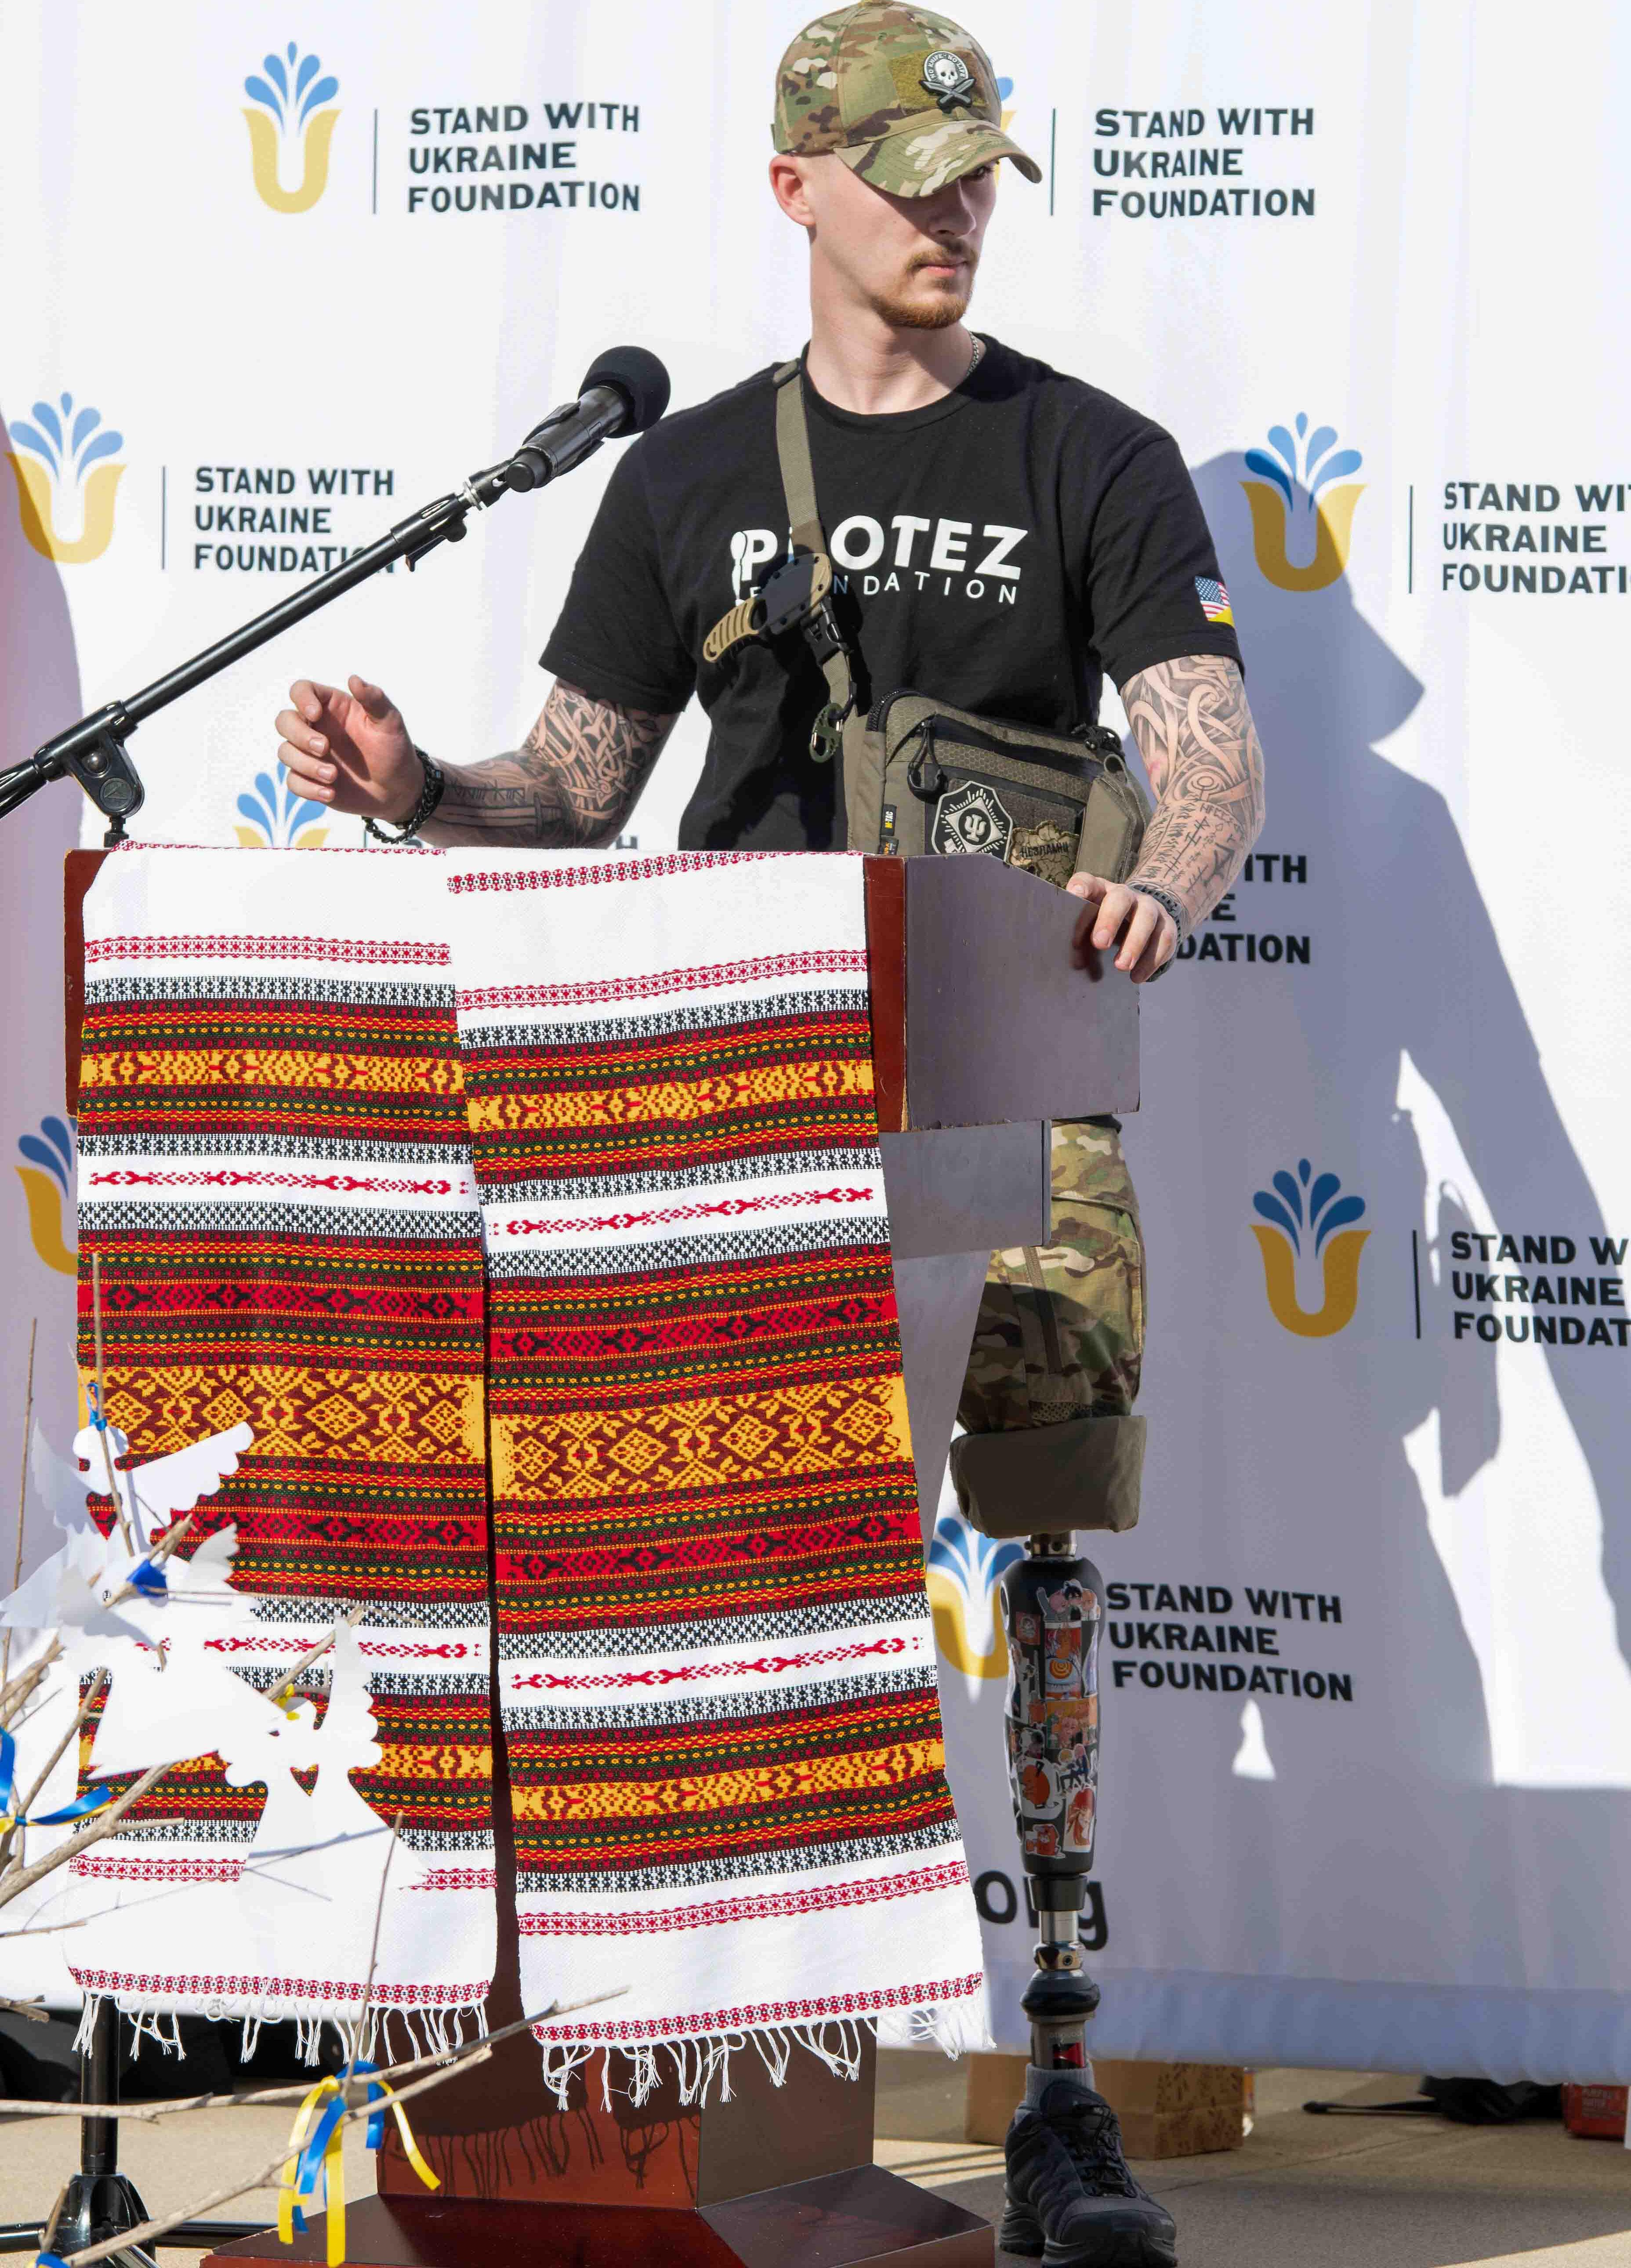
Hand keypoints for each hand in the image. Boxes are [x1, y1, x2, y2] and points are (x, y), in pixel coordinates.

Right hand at [275, 675, 420, 821]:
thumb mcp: (390, 722)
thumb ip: (374, 699)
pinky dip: (307, 788)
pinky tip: (330, 793)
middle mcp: (316, 727)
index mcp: (332, 707)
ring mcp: (310, 754)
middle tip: (324, 748)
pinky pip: (293, 781)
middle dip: (299, 734)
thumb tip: (354, 679)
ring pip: (285, 752)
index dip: (301, 699)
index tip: (315, 714)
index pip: (301, 690)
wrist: (398, 788)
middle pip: (284, 720)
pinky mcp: (310, 778)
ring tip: (333, 776)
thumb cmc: (394, 749)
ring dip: (305, 764)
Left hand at [1067, 873, 1177, 984]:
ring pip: (1146, 918)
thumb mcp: (1092, 926)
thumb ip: (1083, 938)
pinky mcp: (1167, 924)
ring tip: (1121, 966)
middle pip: (1120, 899)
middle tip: (1099, 943)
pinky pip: (1164, 939)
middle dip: (1110, 920)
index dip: (1082, 886)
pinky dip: (1151, 961)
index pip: (1090, 883)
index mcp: (1101, 892)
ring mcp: (1149, 908)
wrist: (1144, 920)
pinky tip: (1137, 977)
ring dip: (1134, 943)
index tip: (1075, 894)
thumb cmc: (1106, 926)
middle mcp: (1126, 895)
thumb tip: (1078, 962)